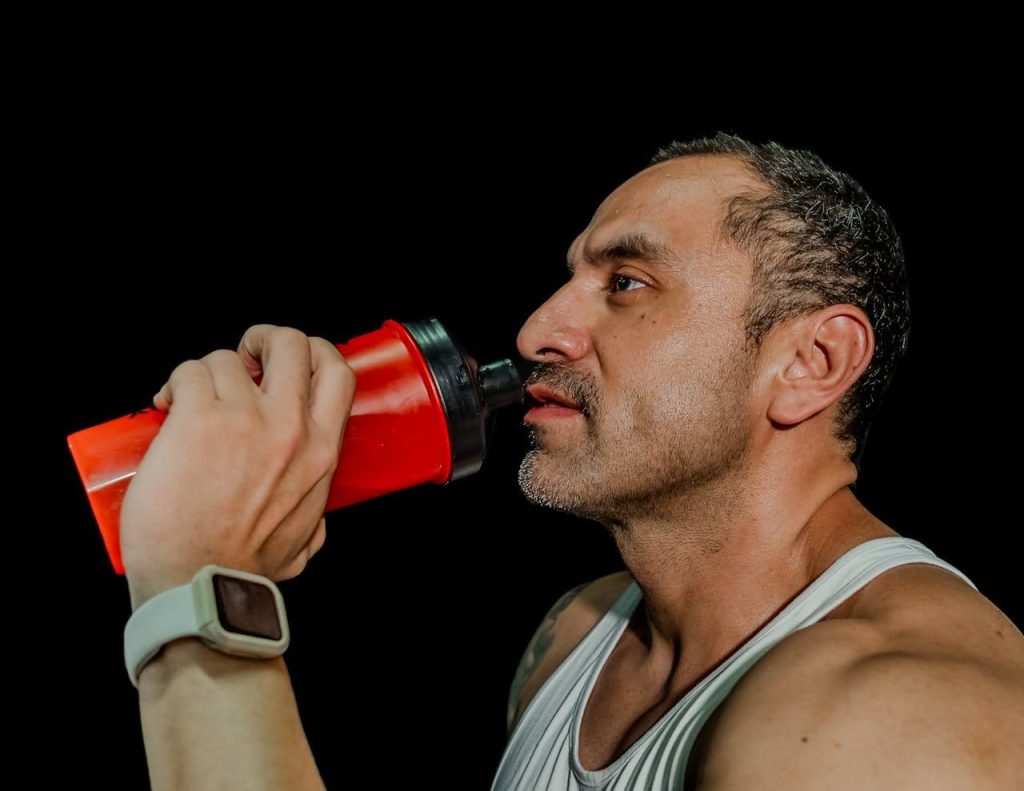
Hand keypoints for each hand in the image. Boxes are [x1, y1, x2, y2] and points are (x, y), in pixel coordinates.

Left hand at [120, 324, 356, 609]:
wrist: (198, 585)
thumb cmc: (244, 569)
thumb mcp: (306, 539)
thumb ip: (315, 520)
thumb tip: (315, 521)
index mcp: (322, 452)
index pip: (337, 372)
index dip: (312, 353)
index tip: (286, 366)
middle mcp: (290, 427)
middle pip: (292, 342)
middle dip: (265, 339)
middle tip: (243, 360)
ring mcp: (244, 419)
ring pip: (227, 358)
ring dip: (205, 375)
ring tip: (187, 403)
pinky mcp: (197, 420)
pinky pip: (188, 373)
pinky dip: (174, 384)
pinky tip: (164, 408)